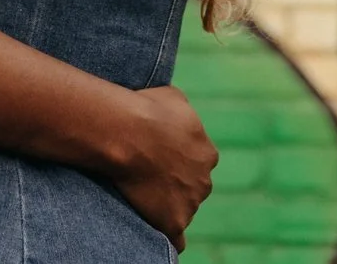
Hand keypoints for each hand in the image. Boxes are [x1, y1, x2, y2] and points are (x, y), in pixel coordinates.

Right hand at [107, 86, 216, 250]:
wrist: (129, 133)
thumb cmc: (147, 110)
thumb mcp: (174, 98)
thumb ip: (183, 113)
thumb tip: (178, 114)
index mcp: (207, 153)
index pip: (198, 163)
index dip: (177, 160)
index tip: (158, 156)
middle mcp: (204, 181)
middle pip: (192, 188)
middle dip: (176, 185)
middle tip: (148, 176)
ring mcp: (190, 204)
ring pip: (183, 210)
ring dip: (167, 206)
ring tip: (140, 196)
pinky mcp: (173, 223)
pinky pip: (177, 239)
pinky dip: (168, 235)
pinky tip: (155, 228)